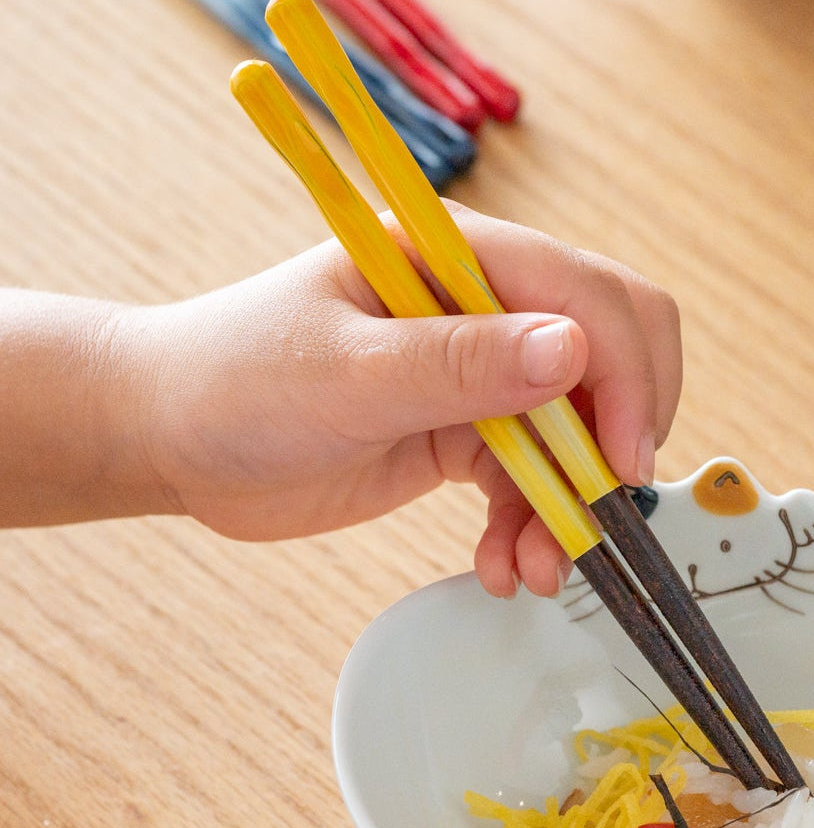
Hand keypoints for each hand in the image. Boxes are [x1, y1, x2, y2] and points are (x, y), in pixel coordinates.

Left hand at [83, 205, 678, 595]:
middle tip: (600, 511)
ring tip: (535, 569)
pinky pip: (533, 481)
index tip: (621, 463)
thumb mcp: (343, 374)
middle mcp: (484, 307)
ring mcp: (480, 374)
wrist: (175, 440)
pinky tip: (502, 567)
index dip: (624, 377)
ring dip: (571, 505)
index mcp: (459, 259)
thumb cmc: (234, 381)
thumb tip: (573, 350)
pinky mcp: (468, 434)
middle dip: (618, 438)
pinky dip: (531, 527)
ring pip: (577, 433)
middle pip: (610, 354)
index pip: (588, 296)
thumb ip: (458, 363)